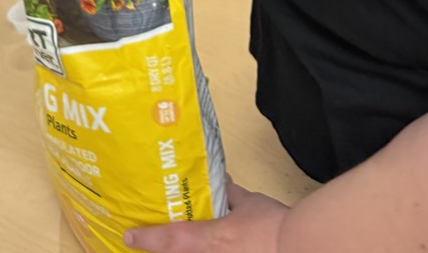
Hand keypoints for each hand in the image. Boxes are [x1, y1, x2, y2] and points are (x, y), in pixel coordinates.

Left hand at [123, 179, 287, 252]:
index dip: (147, 238)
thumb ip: (232, 194)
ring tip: (165, 244)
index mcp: (209, 240)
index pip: (170, 239)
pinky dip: (204, 252)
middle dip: (160, 248)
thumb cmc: (273, 227)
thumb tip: (222, 180)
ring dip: (182, 249)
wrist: (298, 249)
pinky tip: (214, 245)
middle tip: (144, 241)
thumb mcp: (250, 204)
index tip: (129, 236)